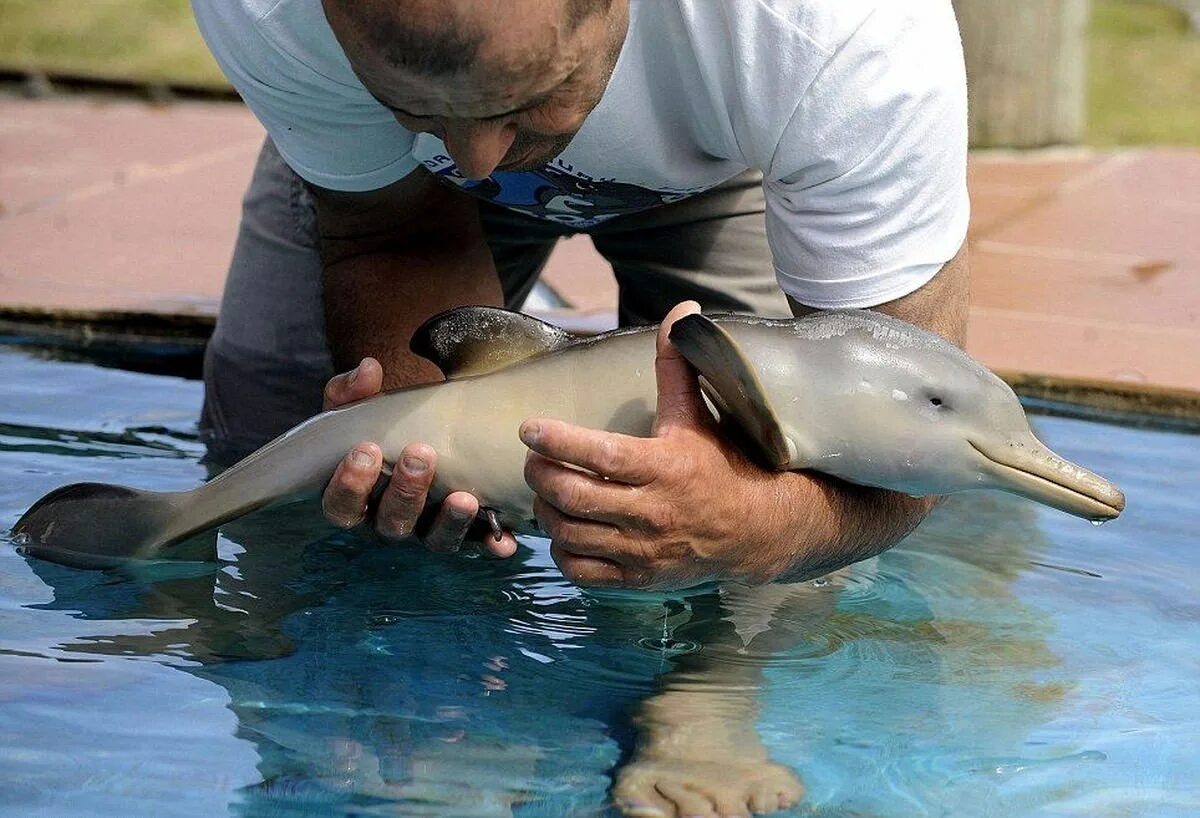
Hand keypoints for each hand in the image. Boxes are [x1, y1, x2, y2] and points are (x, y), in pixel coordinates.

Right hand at [319, 358, 517, 556]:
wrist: (422, 431)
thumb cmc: (382, 425)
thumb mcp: (360, 407)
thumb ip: (354, 390)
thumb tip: (369, 369)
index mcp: (357, 497)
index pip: (341, 504)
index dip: (350, 484)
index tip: (366, 449)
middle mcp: (388, 520)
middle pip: (390, 523)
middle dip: (405, 491)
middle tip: (421, 454)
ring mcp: (426, 529)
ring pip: (432, 540)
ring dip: (449, 522)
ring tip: (464, 499)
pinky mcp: (463, 531)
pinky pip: (476, 545)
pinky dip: (490, 544)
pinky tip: (503, 541)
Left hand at [521, 302, 824, 590]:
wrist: (756, 529)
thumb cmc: (720, 463)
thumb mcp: (696, 414)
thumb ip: (677, 364)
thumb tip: (682, 310)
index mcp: (664, 466)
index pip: (600, 455)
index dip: (557, 440)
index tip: (529, 427)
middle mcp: (652, 512)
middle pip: (574, 496)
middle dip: (540, 475)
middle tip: (533, 459)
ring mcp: (644, 551)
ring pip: (571, 534)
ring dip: (545, 511)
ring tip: (545, 490)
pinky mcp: (639, 579)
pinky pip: (582, 572)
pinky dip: (562, 551)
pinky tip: (564, 529)